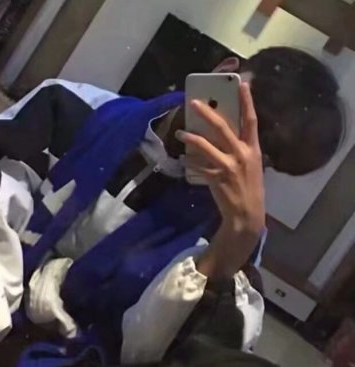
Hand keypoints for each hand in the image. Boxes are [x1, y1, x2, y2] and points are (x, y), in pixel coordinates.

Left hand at [177, 83, 264, 277]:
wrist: (247, 214)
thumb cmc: (251, 189)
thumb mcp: (252, 166)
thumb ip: (243, 150)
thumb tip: (229, 136)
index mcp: (253, 150)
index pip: (251, 121)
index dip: (247, 102)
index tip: (243, 84)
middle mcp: (242, 155)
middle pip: (224, 128)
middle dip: (208, 114)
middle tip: (195, 103)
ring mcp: (229, 166)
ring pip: (206, 146)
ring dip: (191, 137)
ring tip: (180, 132)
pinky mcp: (216, 178)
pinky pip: (198, 166)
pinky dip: (189, 162)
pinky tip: (182, 159)